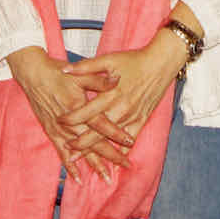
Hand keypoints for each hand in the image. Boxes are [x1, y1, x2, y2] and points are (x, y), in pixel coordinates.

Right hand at [5, 47, 121, 179]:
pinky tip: (77, 178)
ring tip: (106, 176)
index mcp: (78, 105)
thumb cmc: (57, 72)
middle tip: (125, 165)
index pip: (101, 123)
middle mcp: (69, 121)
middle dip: (110, 155)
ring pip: (80, 151)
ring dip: (93, 164)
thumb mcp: (80, 73)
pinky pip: (61, 152)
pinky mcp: (51, 132)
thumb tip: (118, 80)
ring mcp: (59, 129)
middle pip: (92, 142)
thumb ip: (99, 80)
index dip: (116, 132)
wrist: (33, 75)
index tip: (130, 141)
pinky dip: (70, 166)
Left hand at [68, 33, 188, 155]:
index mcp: (110, 95)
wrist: (160, 63)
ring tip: (86, 158)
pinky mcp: (142, 120)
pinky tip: (115, 159)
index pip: (85, 112)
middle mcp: (120, 109)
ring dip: (97, 150)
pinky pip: (130, 140)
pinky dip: (122, 150)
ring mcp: (132, 117)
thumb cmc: (134, 60)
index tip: (59, 121)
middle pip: (96, 132)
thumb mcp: (108, 59)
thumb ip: (85, 66)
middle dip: (80, 143)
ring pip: (111, 140)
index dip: (70, 118)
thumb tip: (64, 69)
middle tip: (67, 148)